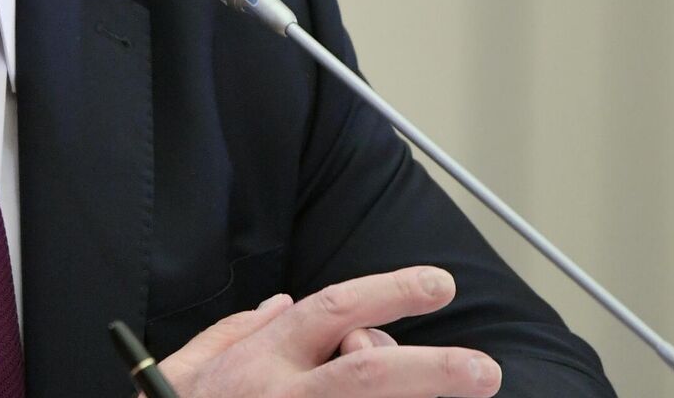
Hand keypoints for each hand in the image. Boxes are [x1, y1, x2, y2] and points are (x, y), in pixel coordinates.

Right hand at [154, 267, 501, 397]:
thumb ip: (235, 331)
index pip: (333, 310)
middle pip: (370, 373)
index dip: (389, 292)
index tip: (438, 286)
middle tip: (484, 371)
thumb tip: (282, 304)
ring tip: (456, 396)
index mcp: (261, 360)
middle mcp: (283, 395)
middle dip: (434, 370)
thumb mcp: (188, 369)